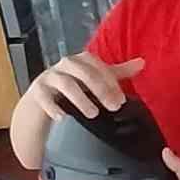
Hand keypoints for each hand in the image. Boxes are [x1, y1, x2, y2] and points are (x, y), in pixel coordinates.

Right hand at [26, 52, 144, 122]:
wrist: (40, 103)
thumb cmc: (71, 88)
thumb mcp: (95, 80)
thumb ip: (116, 73)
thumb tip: (142, 63)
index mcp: (80, 61)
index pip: (97, 66)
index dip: (110, 82)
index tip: (121, 100)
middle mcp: (65, 66)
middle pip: (83, 72)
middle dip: (100, 89)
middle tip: (113, 107)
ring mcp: (49, 78)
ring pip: (65, 83)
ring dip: (81, 99)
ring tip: (92, 114)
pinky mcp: (37, 92)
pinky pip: (44, 97)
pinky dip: (54, 108)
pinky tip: (63, 118)